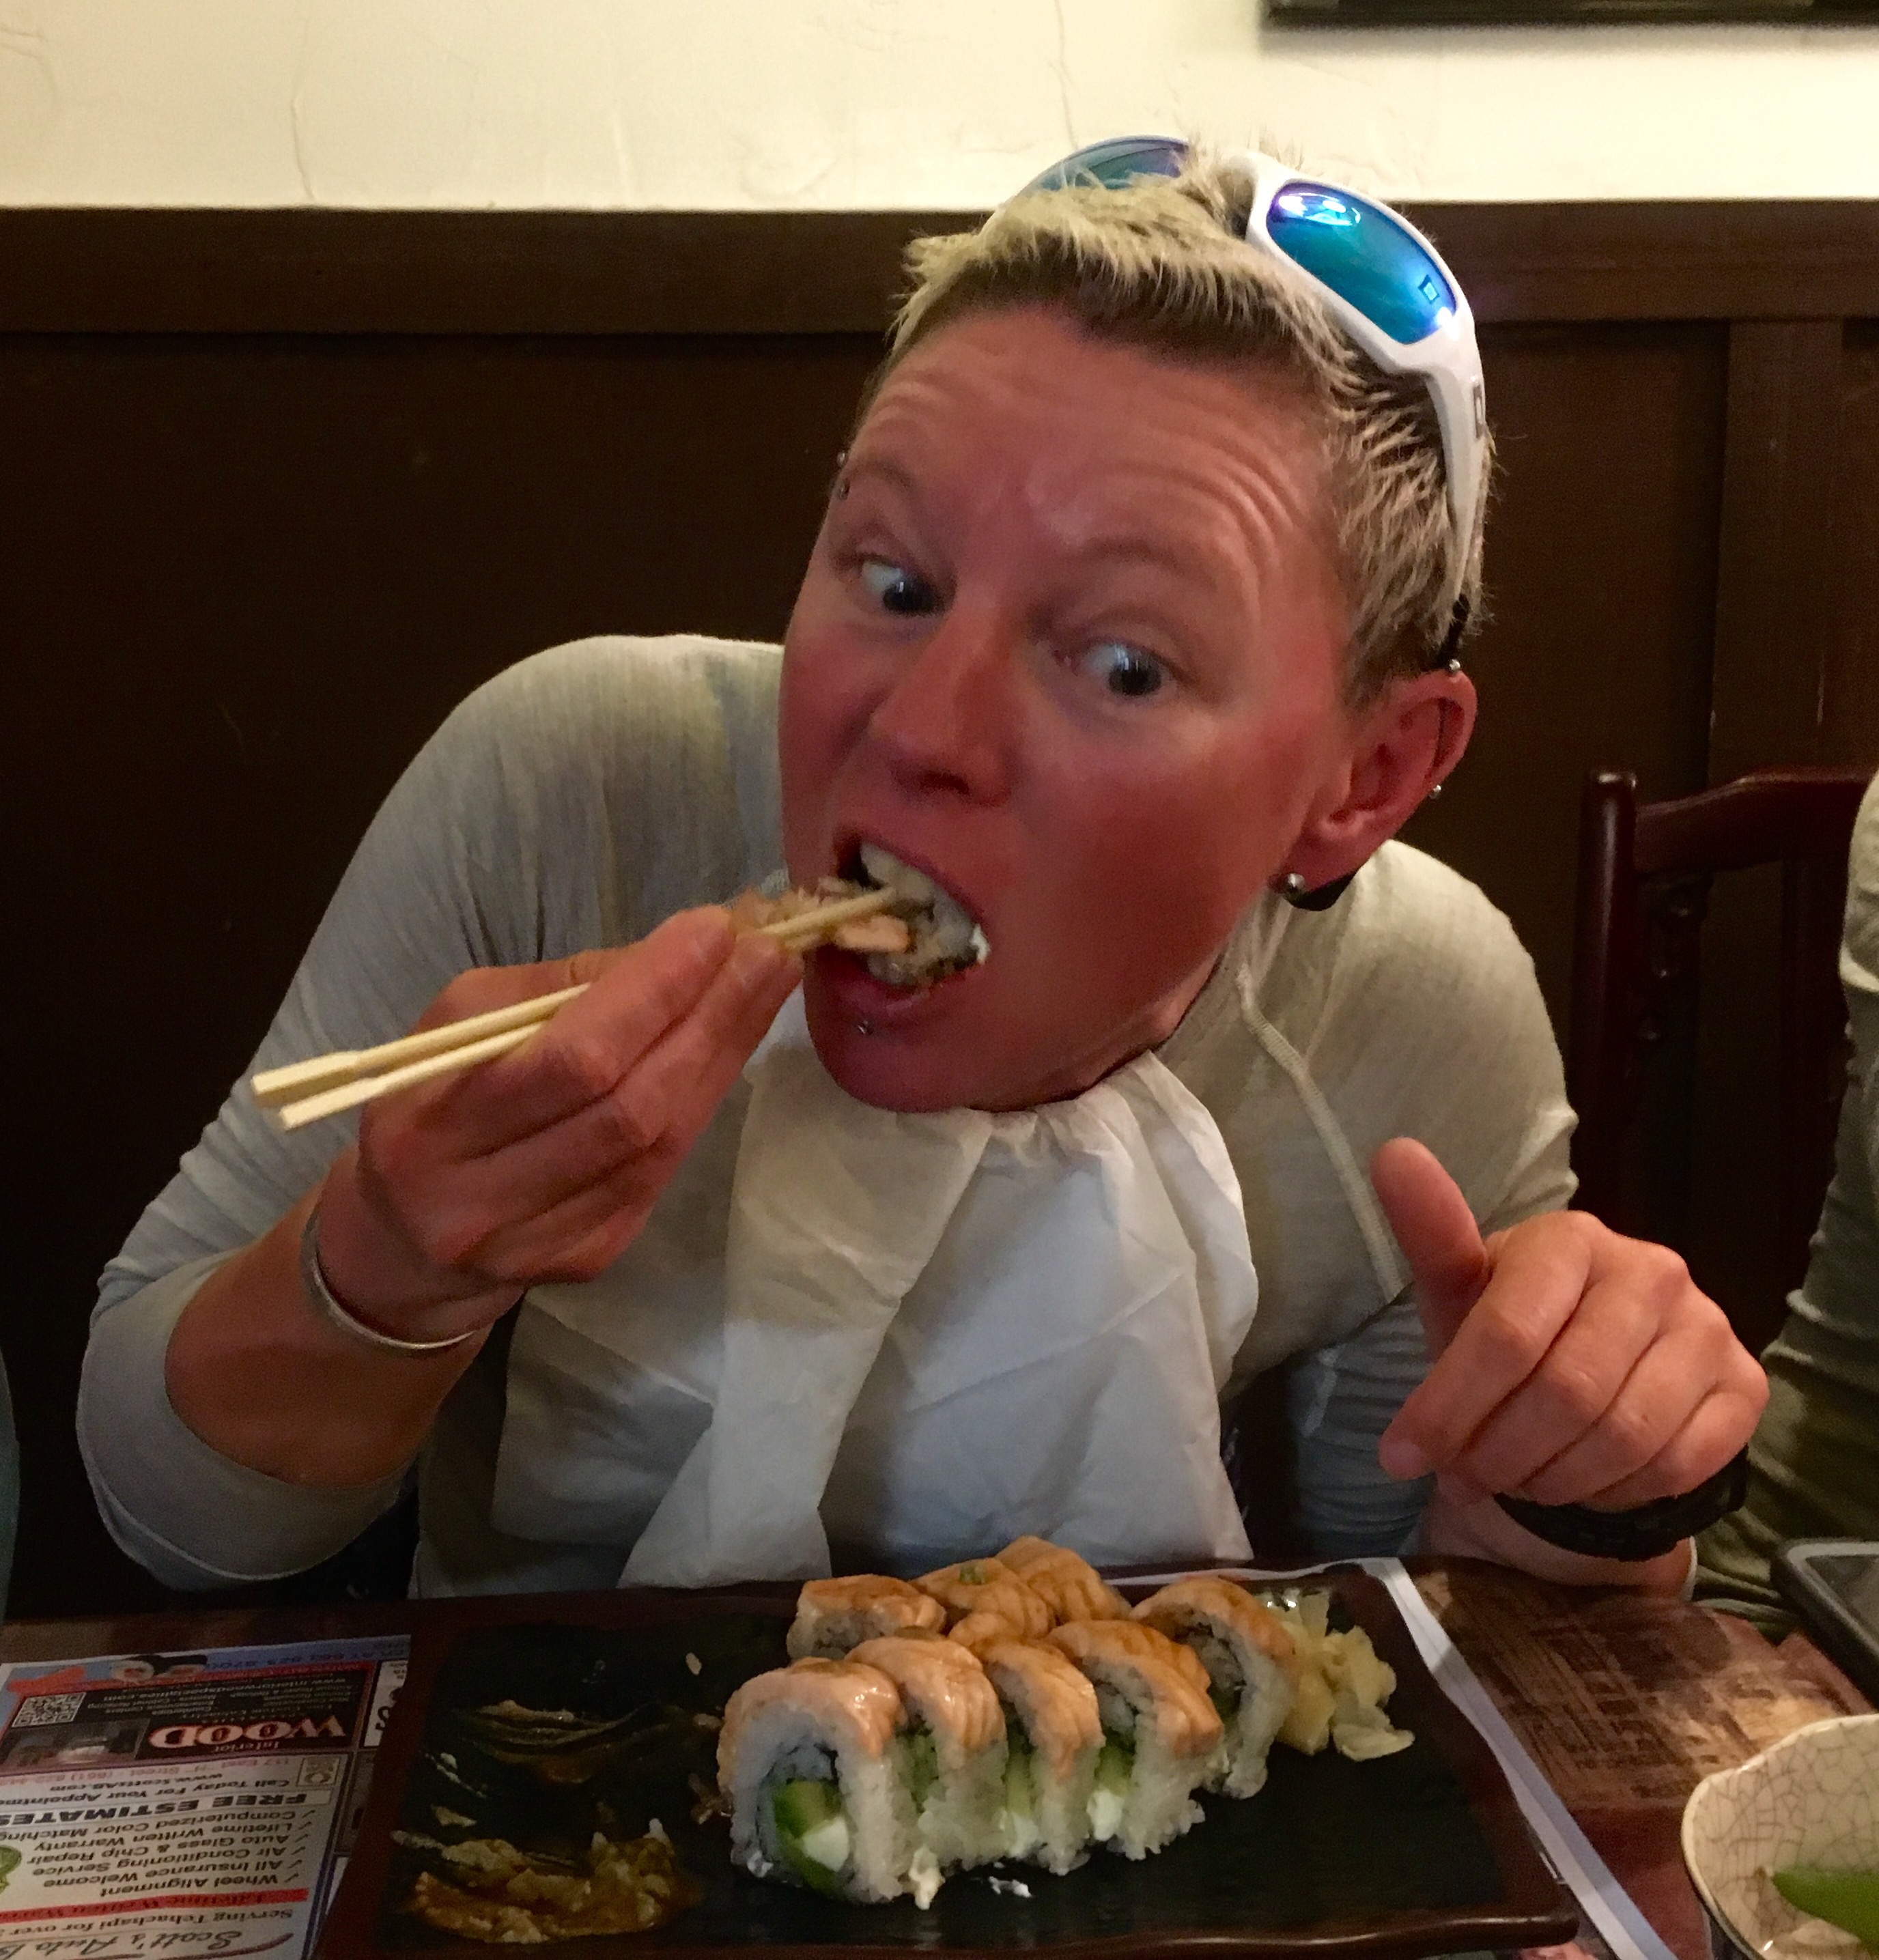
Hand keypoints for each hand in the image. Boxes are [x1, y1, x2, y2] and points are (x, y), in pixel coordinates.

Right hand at [315, 909, 799, 1340]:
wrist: (404, 1239)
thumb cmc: (434, 1100)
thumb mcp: (460, 1024)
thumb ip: (556, 990)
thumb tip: (672, 954)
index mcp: (434, 1125)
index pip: (570, 1059)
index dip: (651, 993)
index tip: (713, 929)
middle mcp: (484, 1199)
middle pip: (629, 1107)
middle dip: (710, 1018)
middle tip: (768, 950)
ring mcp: (542, 1243)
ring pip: (659, 1144)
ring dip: (722, 1056)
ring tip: (765, 985)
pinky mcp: (588, 1260)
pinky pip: (662, 1173)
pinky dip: (701, 1101)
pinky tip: (728, 1048)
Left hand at [1370, 1138, 1766, 1578]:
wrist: (1587, 1379)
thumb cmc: (1508, 1329)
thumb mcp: (1457, 1291)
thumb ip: (1430, 1234)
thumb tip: (1393, 1154)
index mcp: (1572, 1238)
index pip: (1507, 1335)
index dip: (1449, 1408)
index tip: (1401, 1457)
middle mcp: (1652, 1270)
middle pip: (1566, 1393)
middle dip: (1499, 1452)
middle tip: (1466, 1475)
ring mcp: (1707, 1327)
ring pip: (1622, 1437)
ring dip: (1552, 1478)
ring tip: (1516, 1478)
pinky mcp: (1745, 1386)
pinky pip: (1676, 1465)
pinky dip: (1614, 1491)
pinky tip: (1581, 1482)